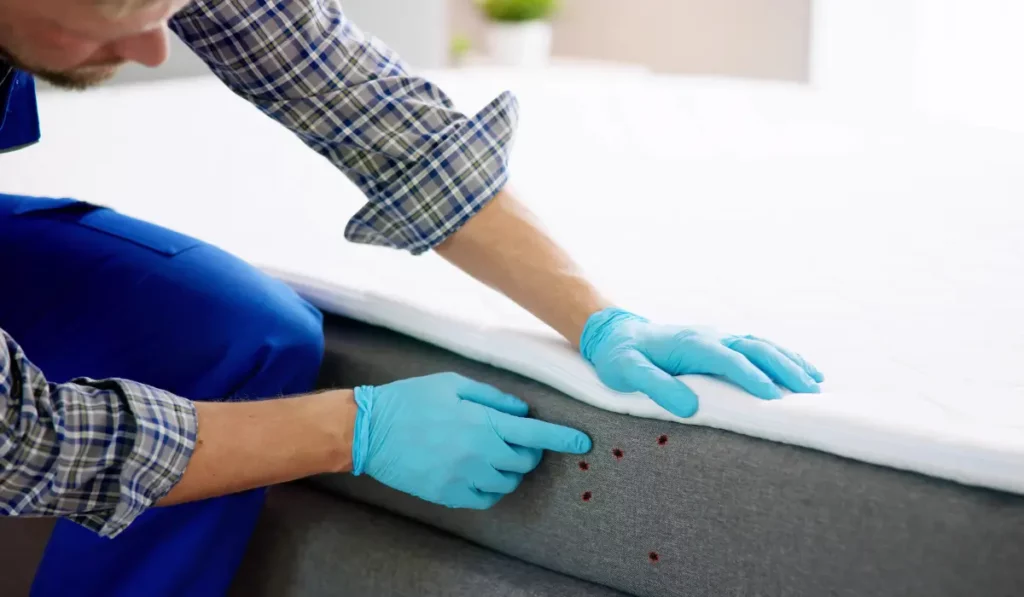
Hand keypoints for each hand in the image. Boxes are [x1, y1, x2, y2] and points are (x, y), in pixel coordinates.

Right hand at [351, 372, 590, 508]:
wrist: (370, 430)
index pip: (537, 435)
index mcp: (483, 423)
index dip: (564, 439)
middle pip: (525, 461)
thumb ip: (493, 397)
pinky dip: (492, 487)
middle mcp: (480, 454)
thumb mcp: (454, 384)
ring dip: (510, 468)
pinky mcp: (449, 495)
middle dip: (530, 450)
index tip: (583, 442)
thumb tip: (522, 411)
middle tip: (516, 438)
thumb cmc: (411, 400)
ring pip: (508, 481)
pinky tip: (480, 471)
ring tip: (493, 452)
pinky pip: (486, 498)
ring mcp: (464, 478)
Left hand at [580, 308, 823, 417]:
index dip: (750, 377)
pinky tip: (804, 369)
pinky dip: (784, 356)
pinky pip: (759, 346)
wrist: (617, 332)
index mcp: (690, 344)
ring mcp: (719, 336)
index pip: (727, 359)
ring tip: (816, 384)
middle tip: (810, 394)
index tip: (773, 398)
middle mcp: (710, 336)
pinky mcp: (722, 342)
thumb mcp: (627, 372)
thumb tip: (689, 407)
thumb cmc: (621, 356)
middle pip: (755, 348)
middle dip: (784, 369)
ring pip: (763, 345)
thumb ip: (655, 386)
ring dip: (790, 362)